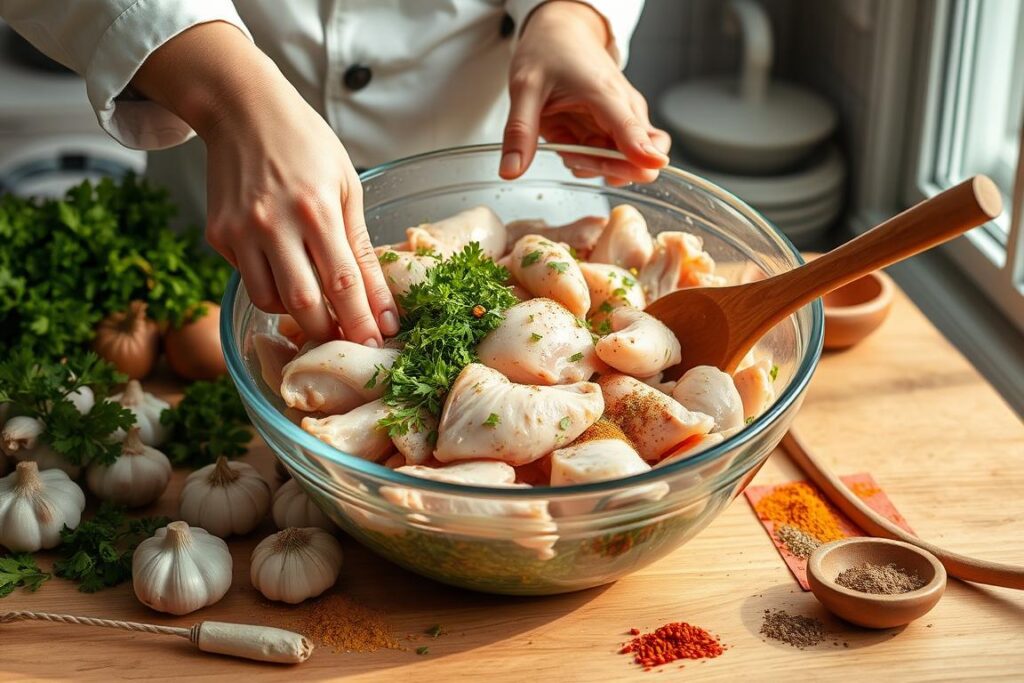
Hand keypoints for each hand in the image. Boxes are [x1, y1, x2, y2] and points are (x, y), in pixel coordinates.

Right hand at [133, 23, 396, 344]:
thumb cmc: (306, 146)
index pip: (344, 283)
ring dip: (298, 317)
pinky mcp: (217, 236)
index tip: (378, 344)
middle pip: (304, 304)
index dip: (362, 321)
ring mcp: (240, 232)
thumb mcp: (346, 187)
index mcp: (316, 208)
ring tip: (320, 310)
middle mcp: (273, 224)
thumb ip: (361, 247)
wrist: (243, 111)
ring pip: (270, 302)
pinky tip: (286, 271)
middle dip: (330, 332)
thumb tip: (381, 305)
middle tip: (349, 340)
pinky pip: (248, 281)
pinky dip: (271, 288)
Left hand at [500, 1, 670, 184]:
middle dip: (607, 168)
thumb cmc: (549, 51)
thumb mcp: (524, 88)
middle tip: (572, 156)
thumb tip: (511, 170)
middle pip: (640, 155)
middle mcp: (624, 107)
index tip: (651, 168)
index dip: (644, 155)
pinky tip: (572, 144)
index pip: (634, 130)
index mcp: (604, 94)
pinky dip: (593, 160)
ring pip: (628, 161)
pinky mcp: (618, 126)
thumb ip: (520, 132)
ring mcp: (624, 118)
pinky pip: (614, 156)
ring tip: (567, 144)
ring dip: (597, 165)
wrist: (562, 32)